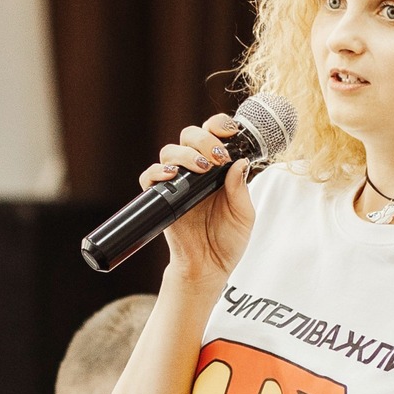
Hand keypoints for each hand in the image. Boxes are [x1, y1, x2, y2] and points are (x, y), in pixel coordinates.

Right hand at [140, 114, 255, 281]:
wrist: (209, 267)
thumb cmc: (228, 240)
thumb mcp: (244, 215)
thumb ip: (240, 189)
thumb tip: (240, 162)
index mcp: (218, 169)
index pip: (213, 135)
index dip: (218, 126)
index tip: (230, 132)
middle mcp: (195, 171)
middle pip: (189, 136)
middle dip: (203, 138)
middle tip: (217, 156)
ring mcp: (177, 183)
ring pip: (170, 151)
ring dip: (186, 154)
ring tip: (203, 169)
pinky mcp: (161, 198)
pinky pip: (150, 177)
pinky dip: (157, 172)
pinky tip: (172, 176)